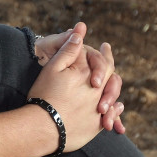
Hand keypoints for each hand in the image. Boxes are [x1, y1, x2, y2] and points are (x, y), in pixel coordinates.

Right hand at [26, 23, 106, 151]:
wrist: (41, 127)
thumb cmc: (44, 96)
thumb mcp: (53, 68)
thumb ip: (69, 49)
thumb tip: (81, 29)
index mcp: (89, 75)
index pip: (104, 60)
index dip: (105, 53)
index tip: (105, 46)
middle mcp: (98, 92)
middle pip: (112, 78)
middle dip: (110, 68)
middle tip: (110, 62)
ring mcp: (98, 110)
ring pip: (113, 98)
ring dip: (114, 91)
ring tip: (114, 86)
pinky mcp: (95, 127)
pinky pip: (110, 117)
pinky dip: (114, 112)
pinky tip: (115, 109)